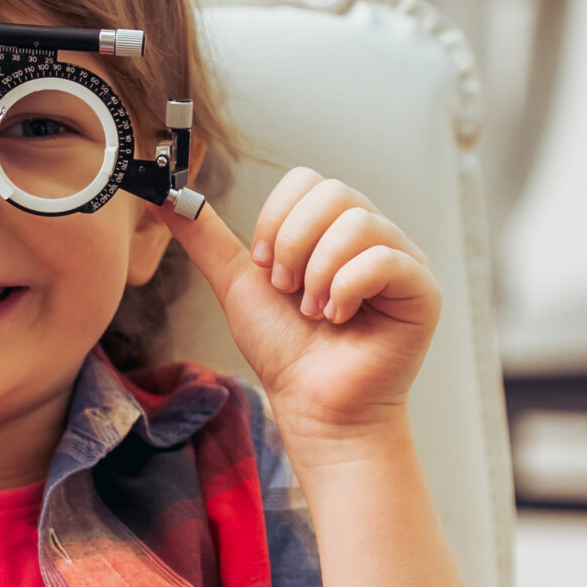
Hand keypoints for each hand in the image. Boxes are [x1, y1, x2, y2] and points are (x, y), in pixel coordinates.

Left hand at [162, 168, 438, 452]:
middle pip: (333, 192)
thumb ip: (206, 238)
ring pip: (359, 223)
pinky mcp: (422, 290)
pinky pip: (385, 259)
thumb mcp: (238, 284)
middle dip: (293, 246)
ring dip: (319, 273)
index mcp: (332, 227)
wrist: (312, 406)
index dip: (275, 218)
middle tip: (288, 290)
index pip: (307, 180)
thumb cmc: (285, 351)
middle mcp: (371, 235)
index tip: (262, 265)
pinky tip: (340, 318)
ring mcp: (401, 260)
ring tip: (314, 311)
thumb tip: (164, 196)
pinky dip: (347, 288)